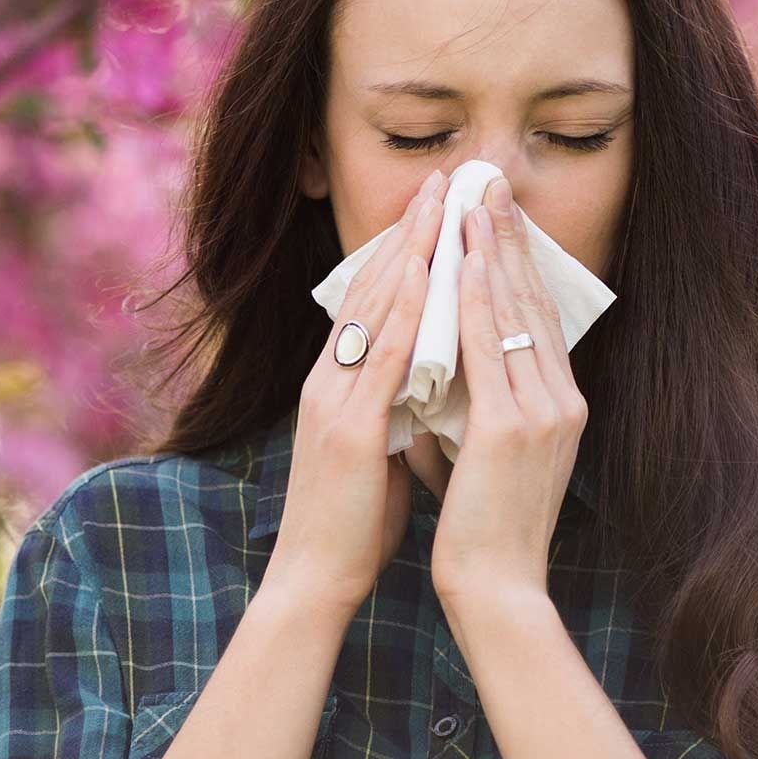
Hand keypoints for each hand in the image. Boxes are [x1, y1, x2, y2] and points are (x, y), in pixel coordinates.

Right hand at [263, 168, 449, 617]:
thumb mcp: (377, 445)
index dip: (401, 250)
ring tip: (438, 205)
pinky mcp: (348, 428)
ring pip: (373, 309)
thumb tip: (428, 378)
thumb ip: (394, 404)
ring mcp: (333, 398)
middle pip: (368, 287)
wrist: (316, 578)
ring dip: (409, 252)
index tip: (434, 209)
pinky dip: (406, 311)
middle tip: (441, 181)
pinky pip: (382, 358)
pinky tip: (427, 277)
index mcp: (335, 382)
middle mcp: (327, 378)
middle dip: (408, 232)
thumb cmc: (353, 518)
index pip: (370, 300)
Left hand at [429, 175, 589, 604]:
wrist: (496, 586)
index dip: (516, 261)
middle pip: (531, 301)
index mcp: (560, 404)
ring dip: (490, 251)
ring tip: (474, 200)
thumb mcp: (492, 450)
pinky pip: (490, 348)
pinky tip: (461, 261)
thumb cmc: (485, 523)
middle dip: (507, 237)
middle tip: (489, 182)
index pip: (536, 316)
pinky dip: (475, 299)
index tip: (496, 214)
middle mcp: (563, 399)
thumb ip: (482, 401)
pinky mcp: (514, 428)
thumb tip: (451, 361)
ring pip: (512, 313)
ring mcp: (544, 412)